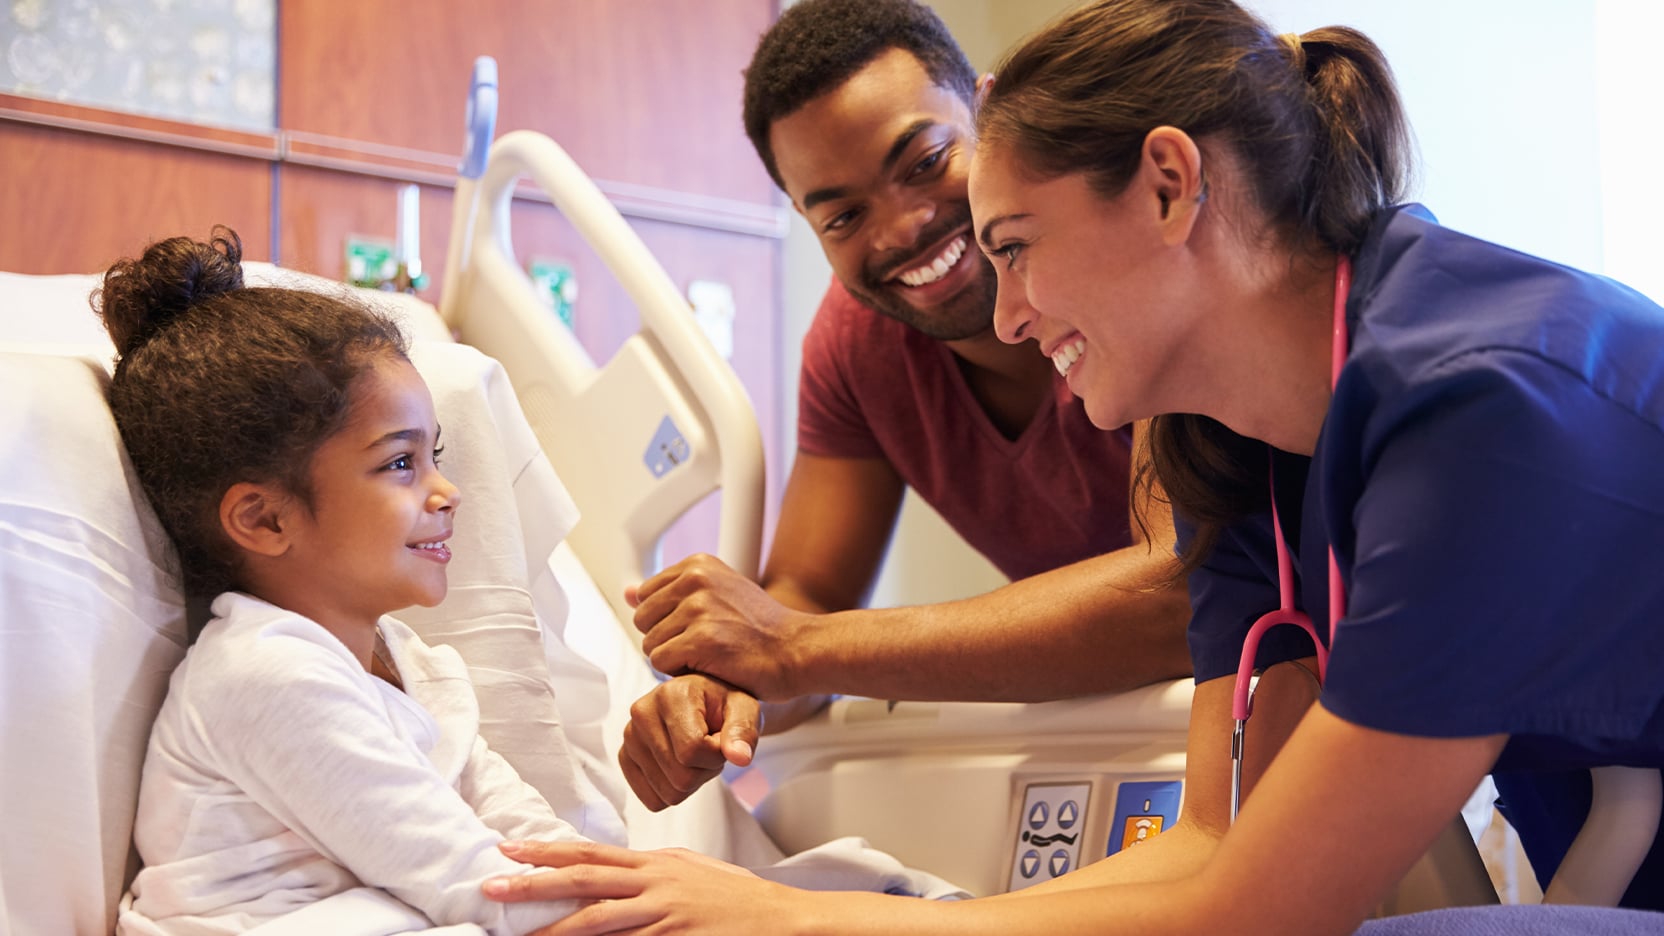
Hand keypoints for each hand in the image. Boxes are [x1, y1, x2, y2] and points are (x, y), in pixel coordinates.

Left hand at [484, 840, 800, 935]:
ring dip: (554, 928)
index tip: (509, 848)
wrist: (779, 919)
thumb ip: (651, 869)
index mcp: (655, 864)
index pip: (591, 853)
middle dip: (535, 883)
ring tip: (519, 934)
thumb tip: (617, 867)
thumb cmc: (735, 898)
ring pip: (598, 921)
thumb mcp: (690, 869)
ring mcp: (664, 916)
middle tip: (493, 885)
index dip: (548, 850)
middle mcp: (654, 884)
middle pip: (584, 881)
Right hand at [618, 673, 758, 810]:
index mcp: (670, 694)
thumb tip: (739, 757)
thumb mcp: (745, 710)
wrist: (705, 702)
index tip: (721, 739)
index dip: (716, 756)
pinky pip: (652, 800)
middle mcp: (642, 712)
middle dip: (705, 770)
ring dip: (691, 781)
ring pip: (668, 793)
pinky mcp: (625, 757)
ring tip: (694, 753)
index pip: (692, 751)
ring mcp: (630, 737)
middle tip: (709, 748)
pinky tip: (679, 764)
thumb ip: (744, 731)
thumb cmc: (725, 705)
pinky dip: (672, 790)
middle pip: (681, 777)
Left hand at [627, 554, 809, 699]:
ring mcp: (698, 607)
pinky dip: (681, 672)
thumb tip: (628, 591)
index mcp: (697, 565)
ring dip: (675, 658)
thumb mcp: (717, 595)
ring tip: (709, 655)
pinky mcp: (701, 638)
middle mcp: (696, 579)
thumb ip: (670, 592)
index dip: (667, 620)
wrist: (797, 650)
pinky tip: (710, 666)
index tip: (698, 627)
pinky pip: (661, 663)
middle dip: (666, 639)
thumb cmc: (761, 629)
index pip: (646, 596)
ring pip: (650, 644)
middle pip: (643, 620)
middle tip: (703, 645)